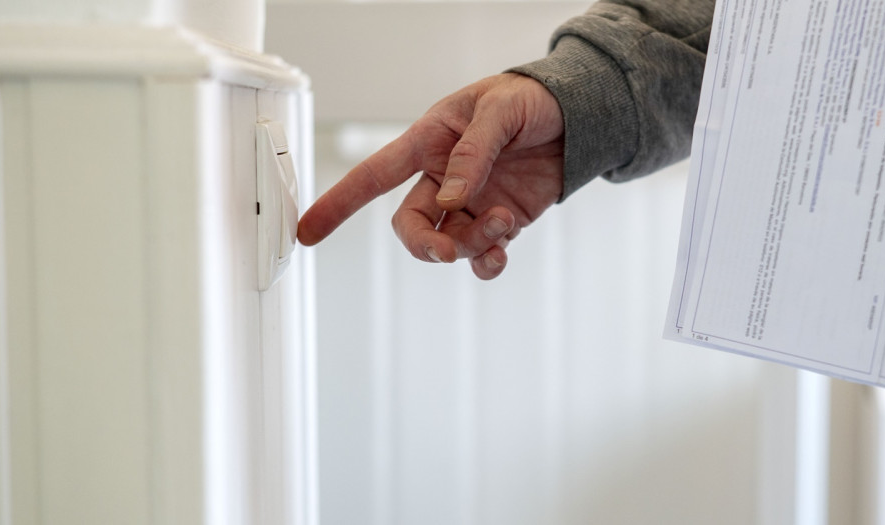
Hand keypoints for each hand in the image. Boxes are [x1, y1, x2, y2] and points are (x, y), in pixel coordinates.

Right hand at [297, 73, 563, 278]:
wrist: (576, 117)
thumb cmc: (529, 99)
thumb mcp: (500, 110)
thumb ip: (474, 152)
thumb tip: (453, 197)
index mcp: (430, 142)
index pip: (374, 175)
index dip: (339, 202)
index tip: (308, 231)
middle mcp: (443, 178)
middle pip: (411, 226)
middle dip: (427, 245)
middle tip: (450, 250)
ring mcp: (471, 203)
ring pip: (450, 244)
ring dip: (472, 245)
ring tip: (503, 222)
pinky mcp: (500, 220)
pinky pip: (481, 255)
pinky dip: (487, 263)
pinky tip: (501, 252)